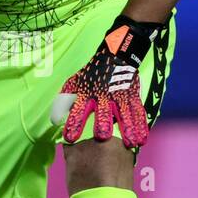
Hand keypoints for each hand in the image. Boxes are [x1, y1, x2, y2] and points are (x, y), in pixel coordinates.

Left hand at [51, 14, 163, 148]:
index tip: (70, 138)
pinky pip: (138, 112)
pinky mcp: (132, 96)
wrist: (116, 54)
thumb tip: (55, 120)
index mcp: (86, 93)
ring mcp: (120, 96)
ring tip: (130, 143)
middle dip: (102, 123)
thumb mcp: (74, 83)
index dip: (74, 123)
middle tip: (102, 136)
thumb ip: (63, 101)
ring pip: (124, 114)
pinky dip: (140, 126)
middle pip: (103, 112)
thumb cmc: (92, 75)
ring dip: (127, 128)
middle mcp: (103, 96)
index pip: (78, 109)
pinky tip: (142, 140)